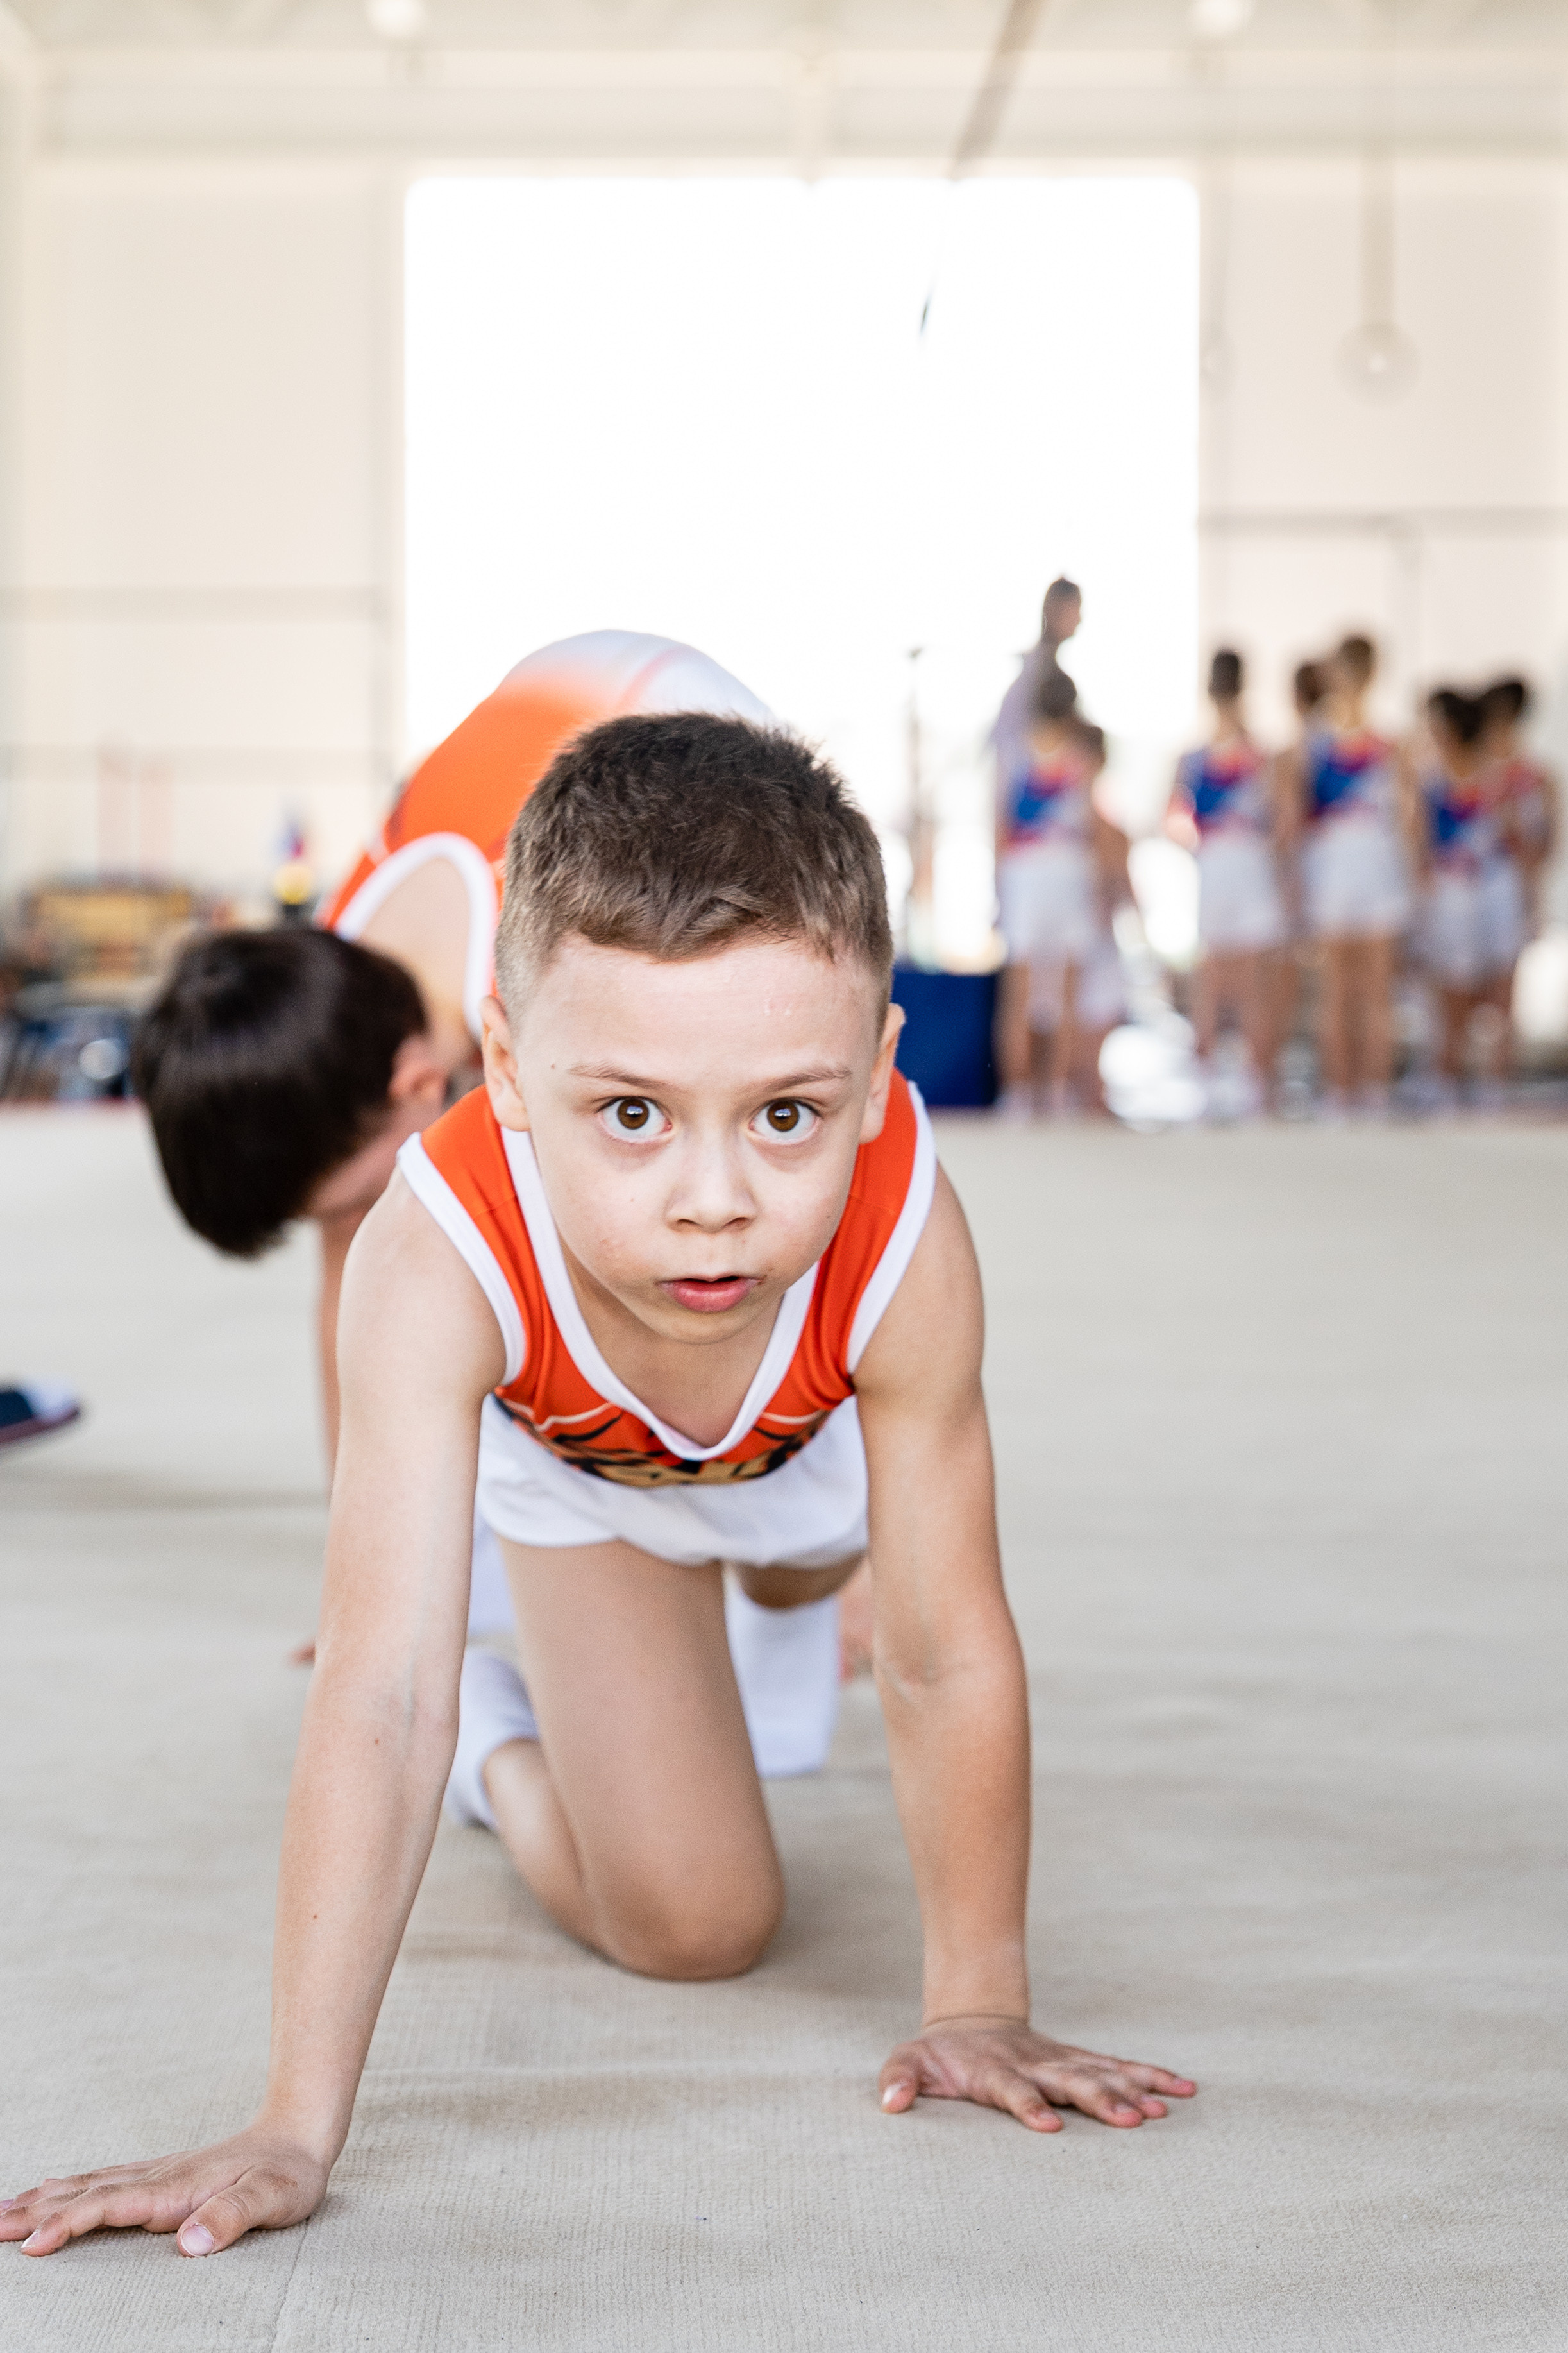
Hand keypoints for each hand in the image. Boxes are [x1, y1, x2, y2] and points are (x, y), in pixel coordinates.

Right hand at [0, 2127, 328, 2258]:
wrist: (300, 2132)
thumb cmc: (288, 2174)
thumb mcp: (273, 2200)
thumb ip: (232, 2218)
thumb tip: (189, 2243)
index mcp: (176, 2190)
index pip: (111, 2207)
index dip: (70, 2225)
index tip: (32, 2244)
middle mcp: (159, 2178)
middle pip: (87, 2194)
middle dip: (36, 2211)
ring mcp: (158, 2174)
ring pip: (90, 2185)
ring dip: (45, 2198)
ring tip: (4, 2210)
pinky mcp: (162, 2175)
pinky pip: (105, 2181)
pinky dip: (71, 2188)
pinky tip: (53, 2190)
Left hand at [879, 2014, 1195, 2132]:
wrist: (970, 2020)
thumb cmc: (938, 2055)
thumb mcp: (908, 2061)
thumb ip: (899, 2077)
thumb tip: (889, 2101)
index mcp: (993, 2070)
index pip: (1011, 2090)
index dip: (1028, 2105)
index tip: (1049, 2125)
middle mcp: (1034, 2064)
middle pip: (1069, 2082)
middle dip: (1100, 2100)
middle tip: (1133, 2121)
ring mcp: (1059, 2061)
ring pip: (1101, 2073)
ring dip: (1134, 2089)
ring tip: (1167, 2108)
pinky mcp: (1078, 2062)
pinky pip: (1118, 2068)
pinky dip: (1149, 2076)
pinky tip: (1182, 2089)